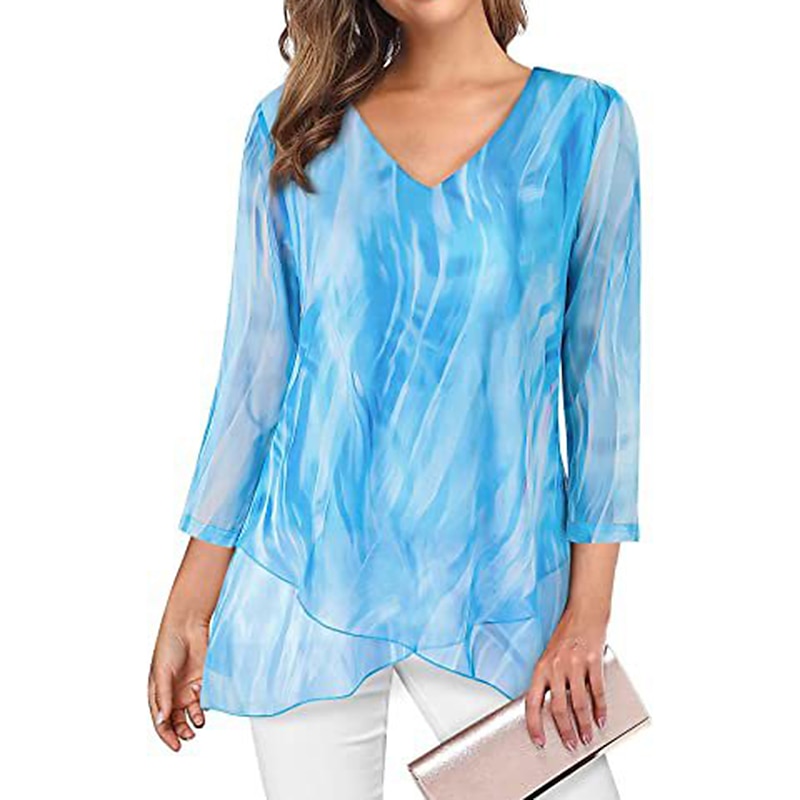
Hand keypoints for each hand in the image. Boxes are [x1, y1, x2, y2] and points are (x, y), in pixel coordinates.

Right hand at [148, 617, 208, 751]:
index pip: (160, 720)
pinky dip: (203, 709)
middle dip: (180, 731)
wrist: (188, 625)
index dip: (166, 735)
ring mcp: (186, 688)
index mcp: (157, 692)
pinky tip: (203, 711)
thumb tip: (163, 721)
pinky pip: (202, 700)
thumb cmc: (169, 645)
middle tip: (188, 737)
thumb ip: (163, 697)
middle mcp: (172, 693)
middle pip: (175, 720)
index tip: (175, 745)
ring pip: (189, 714)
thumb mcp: (162, 673)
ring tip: (197, 725)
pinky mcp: (201, 681)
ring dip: (192, 723)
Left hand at [524, 605, 607, 750]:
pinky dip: (600, 708)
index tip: (539, 740)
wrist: (584, 613)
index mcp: (541, 667)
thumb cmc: (566, 636)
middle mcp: (556, 667)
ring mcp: (575, 664)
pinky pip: (597, 691)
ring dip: (584, 725)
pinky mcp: (593, 661)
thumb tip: (549, 709)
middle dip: (565, 731)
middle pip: (558, 708)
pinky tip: (600, 718)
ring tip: (586, 736)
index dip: (534, 724)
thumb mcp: (549, 657)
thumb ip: (549, 680)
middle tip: (570, 744)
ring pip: (579, 704)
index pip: (532, 702)